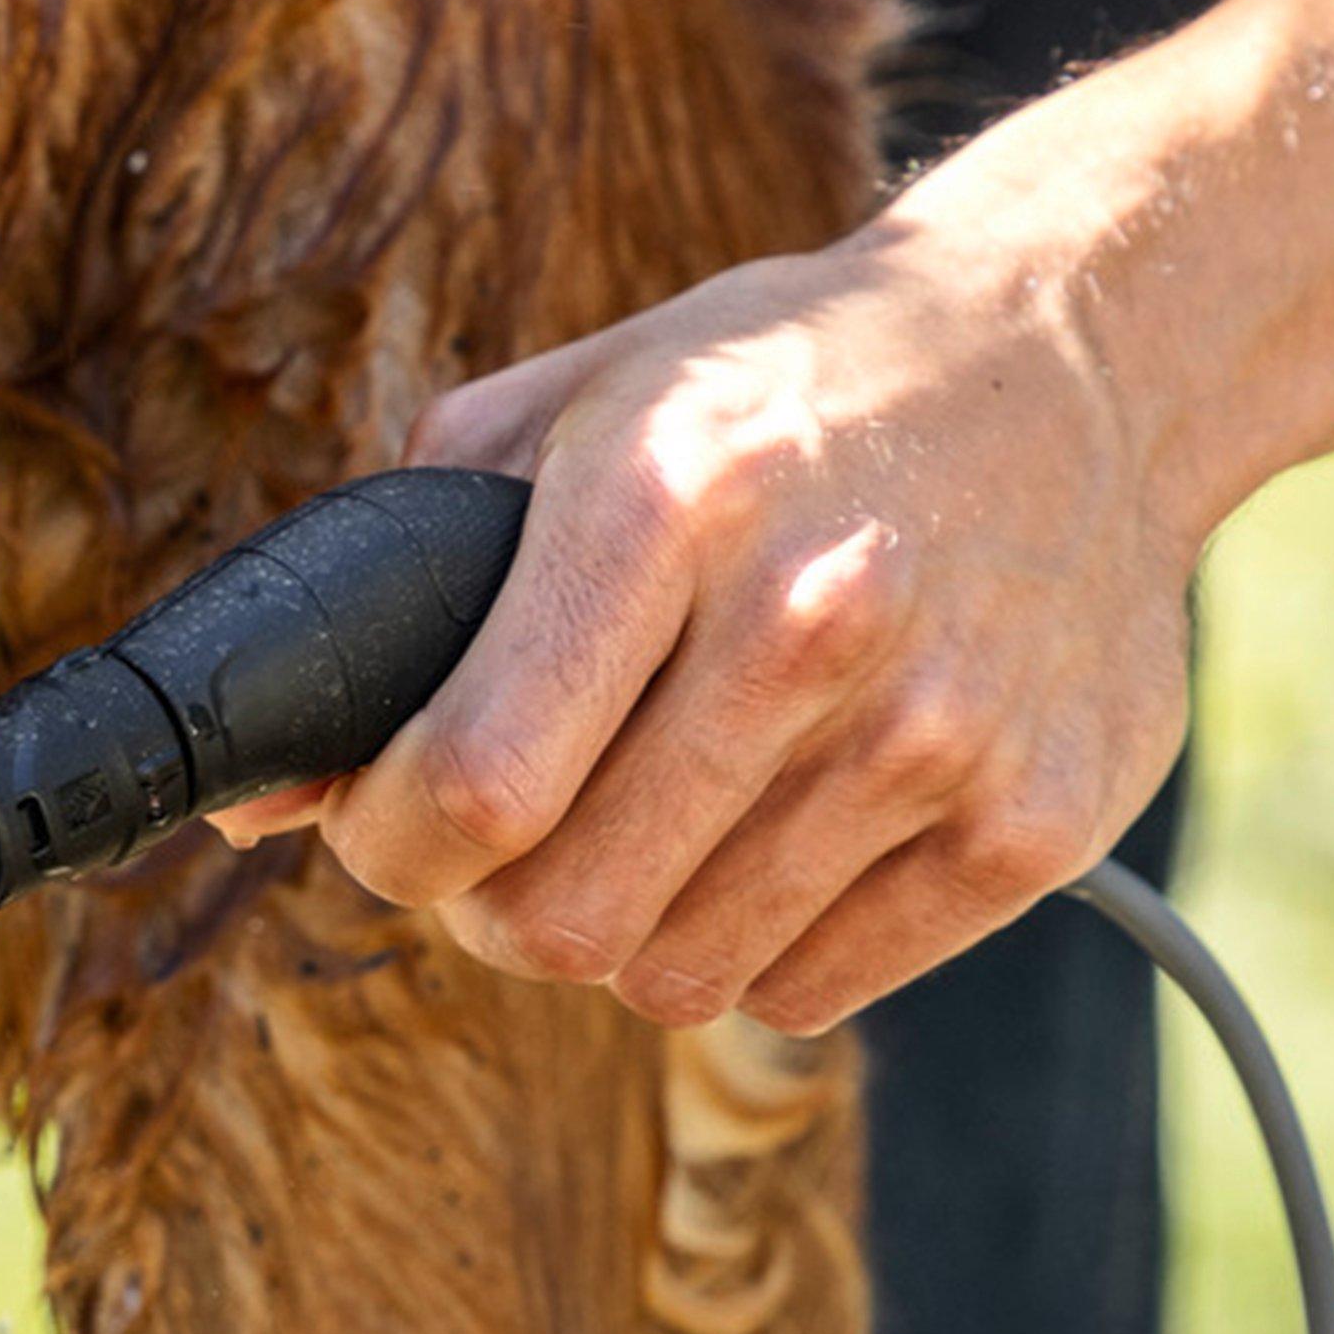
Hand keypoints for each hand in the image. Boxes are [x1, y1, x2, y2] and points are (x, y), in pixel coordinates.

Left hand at [217, 212, 1189, 1027]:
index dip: (388, 848)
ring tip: (652, 828)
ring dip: (628, 934)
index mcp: (666, 499)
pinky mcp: (1038, 820)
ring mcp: (938, 729)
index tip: (388, 831)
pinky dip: (761, 950)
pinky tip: (777, 837)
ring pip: (681, 978)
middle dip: (492, 909)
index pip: (472, 785)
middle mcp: (808, 616)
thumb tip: (254, 798)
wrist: (1079, 341)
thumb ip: (399, 582)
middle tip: (514, 848)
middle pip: (563, 918)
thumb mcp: (574, 412)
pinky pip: (813, 992)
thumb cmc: (783, 385)